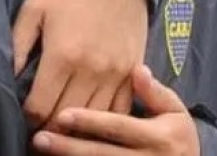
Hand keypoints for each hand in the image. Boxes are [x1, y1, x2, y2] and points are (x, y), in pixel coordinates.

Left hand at [13, 0, 148, 129]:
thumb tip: (6, 79)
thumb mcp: (33, 10)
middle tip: (39, 126)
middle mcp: (91, 70)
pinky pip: (120, 111)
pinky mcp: (133, 74)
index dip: (28, 118)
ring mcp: (116, 75)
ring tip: (62, 125)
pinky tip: (90, 118)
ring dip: (76, 128)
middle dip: (49, 127)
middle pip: (66, 119)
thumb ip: (16, 47)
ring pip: (94, 120)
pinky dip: (104, 120)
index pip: (40, 107)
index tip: (23, 116)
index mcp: (62, 56)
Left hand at [31, 65, 198, 155]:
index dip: (89, 121)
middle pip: (102, 153)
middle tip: (39, 138)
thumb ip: (155, 92)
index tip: (62, 114)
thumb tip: (137, 70)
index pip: (118, 126)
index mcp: (159, 136)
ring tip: (41, 151)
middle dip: (69, 147)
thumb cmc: (177, 134)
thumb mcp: (175, 109)